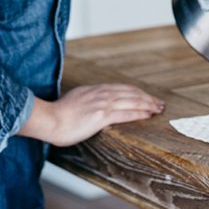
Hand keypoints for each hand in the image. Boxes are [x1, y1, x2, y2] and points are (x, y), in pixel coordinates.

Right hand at [17, 86, 164, 146]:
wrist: (49, 119)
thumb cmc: (58, 115)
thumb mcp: (75, 100)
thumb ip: (87, 100)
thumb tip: (92, 106)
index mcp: (96, 89)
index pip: (123, 88)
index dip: (138, 92)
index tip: (147, 97)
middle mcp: (102, 93)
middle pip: (131, 93)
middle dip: (147, 98)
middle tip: (159, 103)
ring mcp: (102, 103)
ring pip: (132, 101)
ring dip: (148, 105)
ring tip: (158, 109)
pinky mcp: (101, 115)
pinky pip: (125, 113)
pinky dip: (139, 113)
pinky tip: (147, 115)